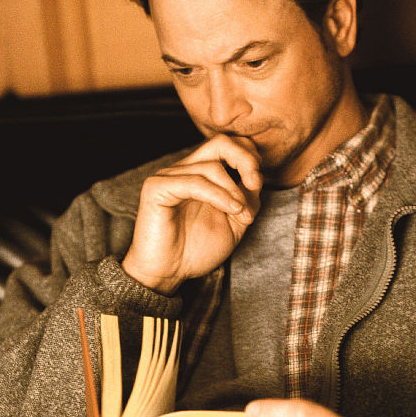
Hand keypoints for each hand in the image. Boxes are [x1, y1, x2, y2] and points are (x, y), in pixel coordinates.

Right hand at [122, 134, 261, 293]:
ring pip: (212, 166)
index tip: (258, 185)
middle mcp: (185, 170)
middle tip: (256, 184)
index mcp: (201, 174)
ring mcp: (169, 176)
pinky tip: (231, 209)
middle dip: (245, 160)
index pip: (229, 146)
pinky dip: (219, 195)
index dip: (250, 158)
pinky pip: (194, 182)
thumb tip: (256, 179)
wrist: (168, 274)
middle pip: (220, 143)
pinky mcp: (156, 188)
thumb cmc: (196, 250)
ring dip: (235, 191)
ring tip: (242, 215)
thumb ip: (246, 199)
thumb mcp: (234, 223)